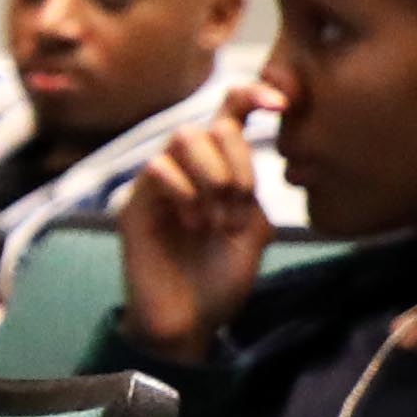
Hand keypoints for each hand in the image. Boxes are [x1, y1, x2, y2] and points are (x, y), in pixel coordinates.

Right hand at [113, 93, 280, 354]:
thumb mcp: (255, 232)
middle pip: (210, 124)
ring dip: (212, 174)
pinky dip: (184, 193)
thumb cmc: (220, 279)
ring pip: (182, 138)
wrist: (190, 321)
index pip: (229, 114)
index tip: (282, 104)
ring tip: (216, 217)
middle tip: (239, 204)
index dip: (253, 95)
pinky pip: (157, 169)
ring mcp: (159, 186)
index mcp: (220, 170)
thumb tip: (246, 166)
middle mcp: (187, 171)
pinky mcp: (134, 204)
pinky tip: (192, 224)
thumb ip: (252, 191)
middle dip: (235, 162)